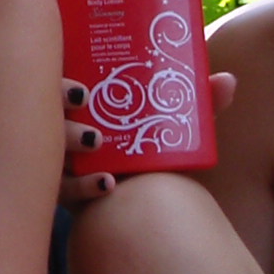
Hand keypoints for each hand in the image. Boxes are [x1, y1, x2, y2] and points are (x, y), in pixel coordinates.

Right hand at [61, 73, 235, 203]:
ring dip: (70, 137)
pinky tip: (109, 182)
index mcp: (81, 101)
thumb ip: (198, 105)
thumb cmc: (149, 152)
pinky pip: (65, 189)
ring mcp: (58, 160)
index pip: (58, 76)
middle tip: (82, 94)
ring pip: (49, 146)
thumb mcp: (171, 126)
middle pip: (45, 105)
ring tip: (97, 139)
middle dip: (58, 97)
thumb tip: (227, 80)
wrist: (142, 203)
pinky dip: (85, 185)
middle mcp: (62, 127)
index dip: (61, 70)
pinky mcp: (64, 192)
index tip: (79, 70)